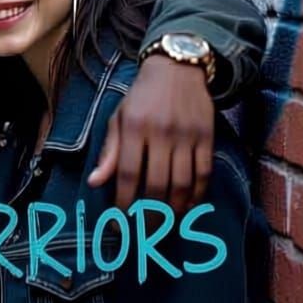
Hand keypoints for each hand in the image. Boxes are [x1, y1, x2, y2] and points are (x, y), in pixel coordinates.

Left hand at [88, 55, 213, 212]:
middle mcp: (161, 133)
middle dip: (148, 214)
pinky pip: (204, 174)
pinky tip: (186, 207)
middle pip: (157, 184)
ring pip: (183, 183)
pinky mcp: (207, 137)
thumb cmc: (141, 97)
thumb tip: (95, 182)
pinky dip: (196, 195)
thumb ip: (110, 151)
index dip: (123, 201)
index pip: (127, 173)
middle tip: (142, 233)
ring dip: (173, 210)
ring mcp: (187, 136)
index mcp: (134, 127)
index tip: (117, 221)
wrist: (177, 69)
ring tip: (162, 225)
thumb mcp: (118, 118)